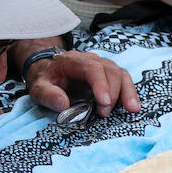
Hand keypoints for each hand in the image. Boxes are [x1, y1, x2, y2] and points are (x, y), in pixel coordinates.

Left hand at [24, 49, 140, 116]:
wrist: (48, 72)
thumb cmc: (46, 81)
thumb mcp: (38, 89)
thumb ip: (48, 95)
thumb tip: (63, 104)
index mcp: (73, 61)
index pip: (92, 68)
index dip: (101, 84)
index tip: (104, 102)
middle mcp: (90, 59)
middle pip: (110, 70)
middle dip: (113, 92)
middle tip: (105, 113)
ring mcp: (101, 65)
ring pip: (120, 73)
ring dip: (127, 91)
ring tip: (131, 109)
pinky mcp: (107, 74)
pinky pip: (123, 80)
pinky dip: (129, 92)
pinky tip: (132, 106)